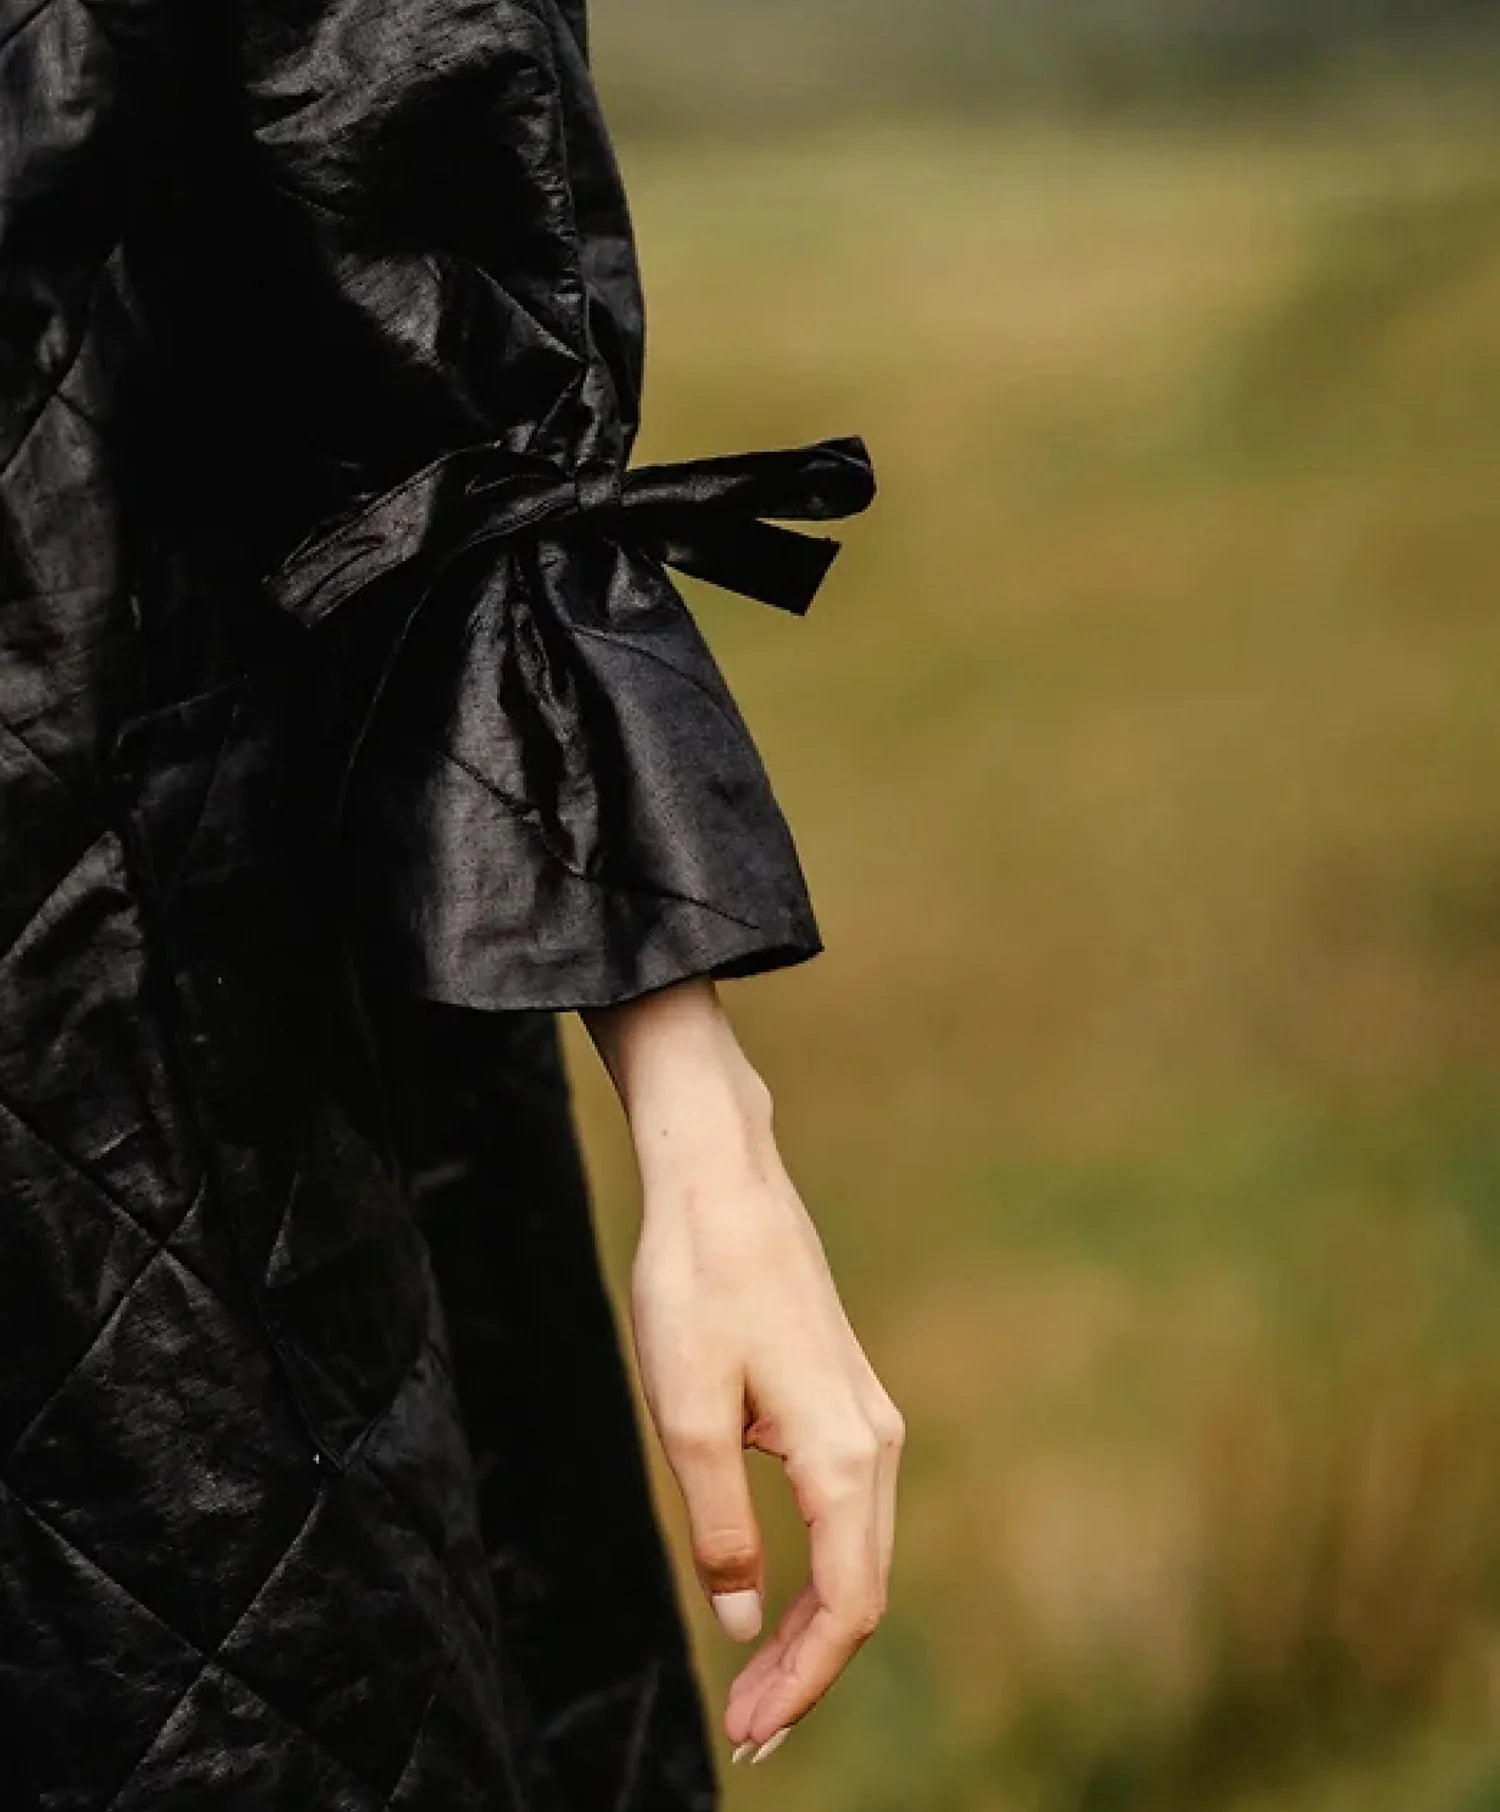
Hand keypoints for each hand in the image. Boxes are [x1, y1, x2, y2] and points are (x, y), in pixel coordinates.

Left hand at [585, 982, 903, 1762]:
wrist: (721, 1179)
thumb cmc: (697, 1288)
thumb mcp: (686, 1418)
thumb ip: (721, 1530)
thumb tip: (747, 1622)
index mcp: (844, 1456)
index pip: (848, 1606)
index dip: (804, 1685)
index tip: (751, 1737)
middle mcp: (876, 1441)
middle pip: (862, 1588)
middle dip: (808, 1671)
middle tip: (745, 1734)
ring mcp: (868, 1414)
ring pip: (859, 1550)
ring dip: (814, 1625)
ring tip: (755, 1685)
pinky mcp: (844, 1394)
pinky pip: (847, 1509)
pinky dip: (818, 1569)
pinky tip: (776, 1591)